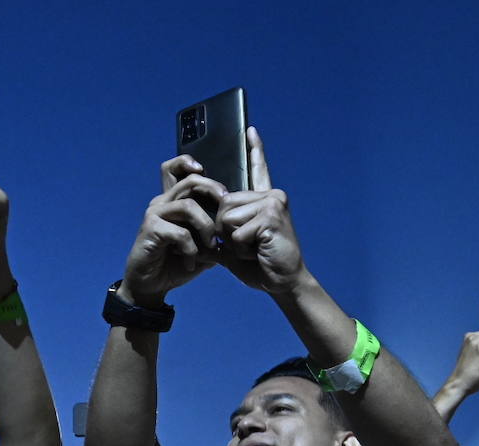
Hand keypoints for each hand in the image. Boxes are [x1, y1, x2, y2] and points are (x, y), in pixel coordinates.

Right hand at [119, 157, 225, 306]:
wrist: (151, 286)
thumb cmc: (175, 264)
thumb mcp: (202, 247)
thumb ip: (216, 234)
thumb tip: (238, 226)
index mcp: (173, 201)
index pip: (175, 168)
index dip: (188, 162)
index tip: (206, 171)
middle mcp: (162, 202)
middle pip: (190, 181)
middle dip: (212, 190)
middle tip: (226, 204)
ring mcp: (155, 214)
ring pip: (188, 206)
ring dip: (206, 227)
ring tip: (212, 246)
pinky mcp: (150, 229)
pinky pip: (180, 233)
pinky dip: (191, 249)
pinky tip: (191, 262)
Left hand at [214, 128, 311, 296]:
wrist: (282, 282)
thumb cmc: (260, 264)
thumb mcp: (233, 245)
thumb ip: (218, 231)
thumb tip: (195, 223)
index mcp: (263, 199)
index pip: (257, 170)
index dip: (254, 150)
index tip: (250, 129)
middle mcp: (270, 195)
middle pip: (223, 203)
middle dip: (226, 230)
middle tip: (249, 244)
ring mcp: (272, 203)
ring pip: (227, 218)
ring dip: (234, 241)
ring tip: (254, 248)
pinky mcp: (271, 216)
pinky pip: (236, 232)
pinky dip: (241, 249)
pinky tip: (258, 251)